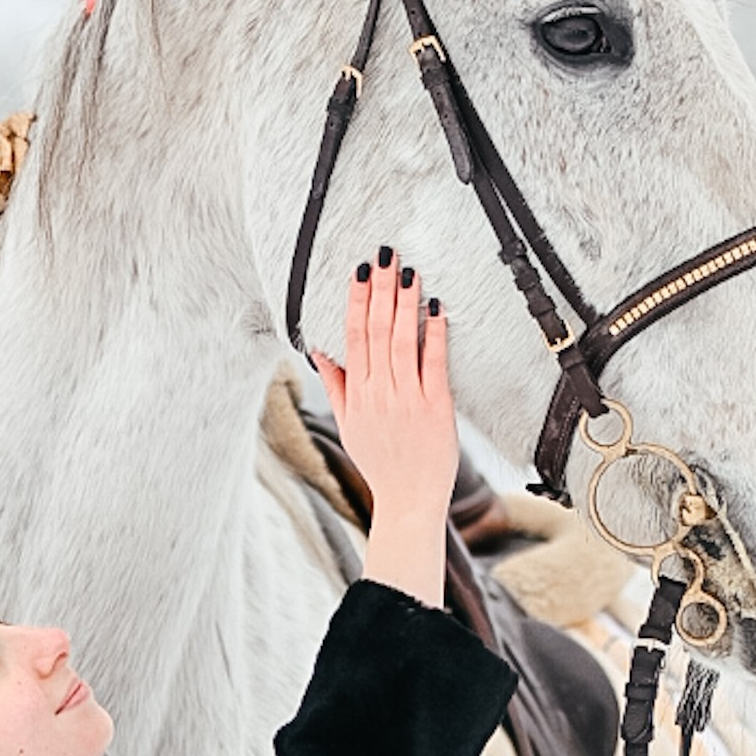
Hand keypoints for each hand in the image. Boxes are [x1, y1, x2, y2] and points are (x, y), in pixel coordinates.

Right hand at [310, 251, 455, 608]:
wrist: (408, 500)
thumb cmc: (382, 464)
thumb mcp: (350, 425)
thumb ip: (337, 385)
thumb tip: (320, 351)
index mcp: (357, 395)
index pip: (352, 338)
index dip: (356, 301)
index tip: (359, 271)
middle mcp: (379, 393)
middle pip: (375, 331)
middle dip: (380, 290)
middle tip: (384, 255)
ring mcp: (406, 399)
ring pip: (400, 342)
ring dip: (404, 304)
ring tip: (408, 271)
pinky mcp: (435, 407)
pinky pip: (432, 363)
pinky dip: (433, 334)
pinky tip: (435, 308)